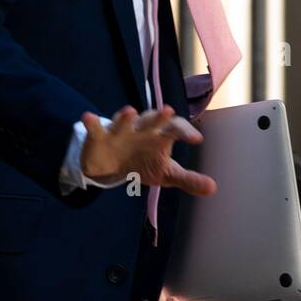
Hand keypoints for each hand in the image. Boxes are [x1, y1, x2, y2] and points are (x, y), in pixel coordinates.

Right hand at [78, 105, 216, 195]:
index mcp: (160, 135)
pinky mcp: (100, 136)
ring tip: (130, 112)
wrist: (110, 165)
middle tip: (168, 112)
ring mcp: (120, 131)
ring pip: (124, 122)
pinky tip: (88, 117)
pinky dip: (92, 122)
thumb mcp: (166, 173)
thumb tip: (213, 188)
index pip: (175, 129)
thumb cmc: (143, 162)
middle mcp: (142, 129)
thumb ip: (188, 179)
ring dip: (126, 117)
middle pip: (152, 120)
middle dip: (159, 117)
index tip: (197, 140)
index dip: (185, 132)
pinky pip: (95, 128)